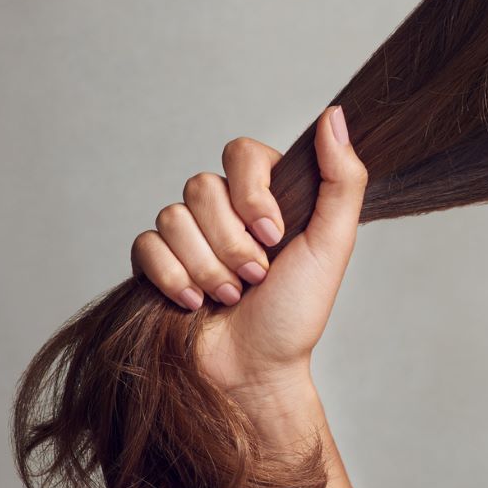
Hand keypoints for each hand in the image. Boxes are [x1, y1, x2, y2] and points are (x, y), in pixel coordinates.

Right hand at [130, 105, 366, 398]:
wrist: (256, 372)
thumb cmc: (297, 313)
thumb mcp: (333, 245)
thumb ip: (341, 179)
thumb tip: (334, 116)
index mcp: (266, 196)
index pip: (241, 153)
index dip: (251, 193)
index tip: (274, 234)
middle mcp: (224, 209)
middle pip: (202, 187)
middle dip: (232, 243)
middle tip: (256, 278)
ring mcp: (188, 235)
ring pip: (172, 217)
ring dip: (208, 267)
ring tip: (231, 297)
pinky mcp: (157, 263)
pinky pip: (145, 245)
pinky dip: (173, 277)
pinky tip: (194, 304)